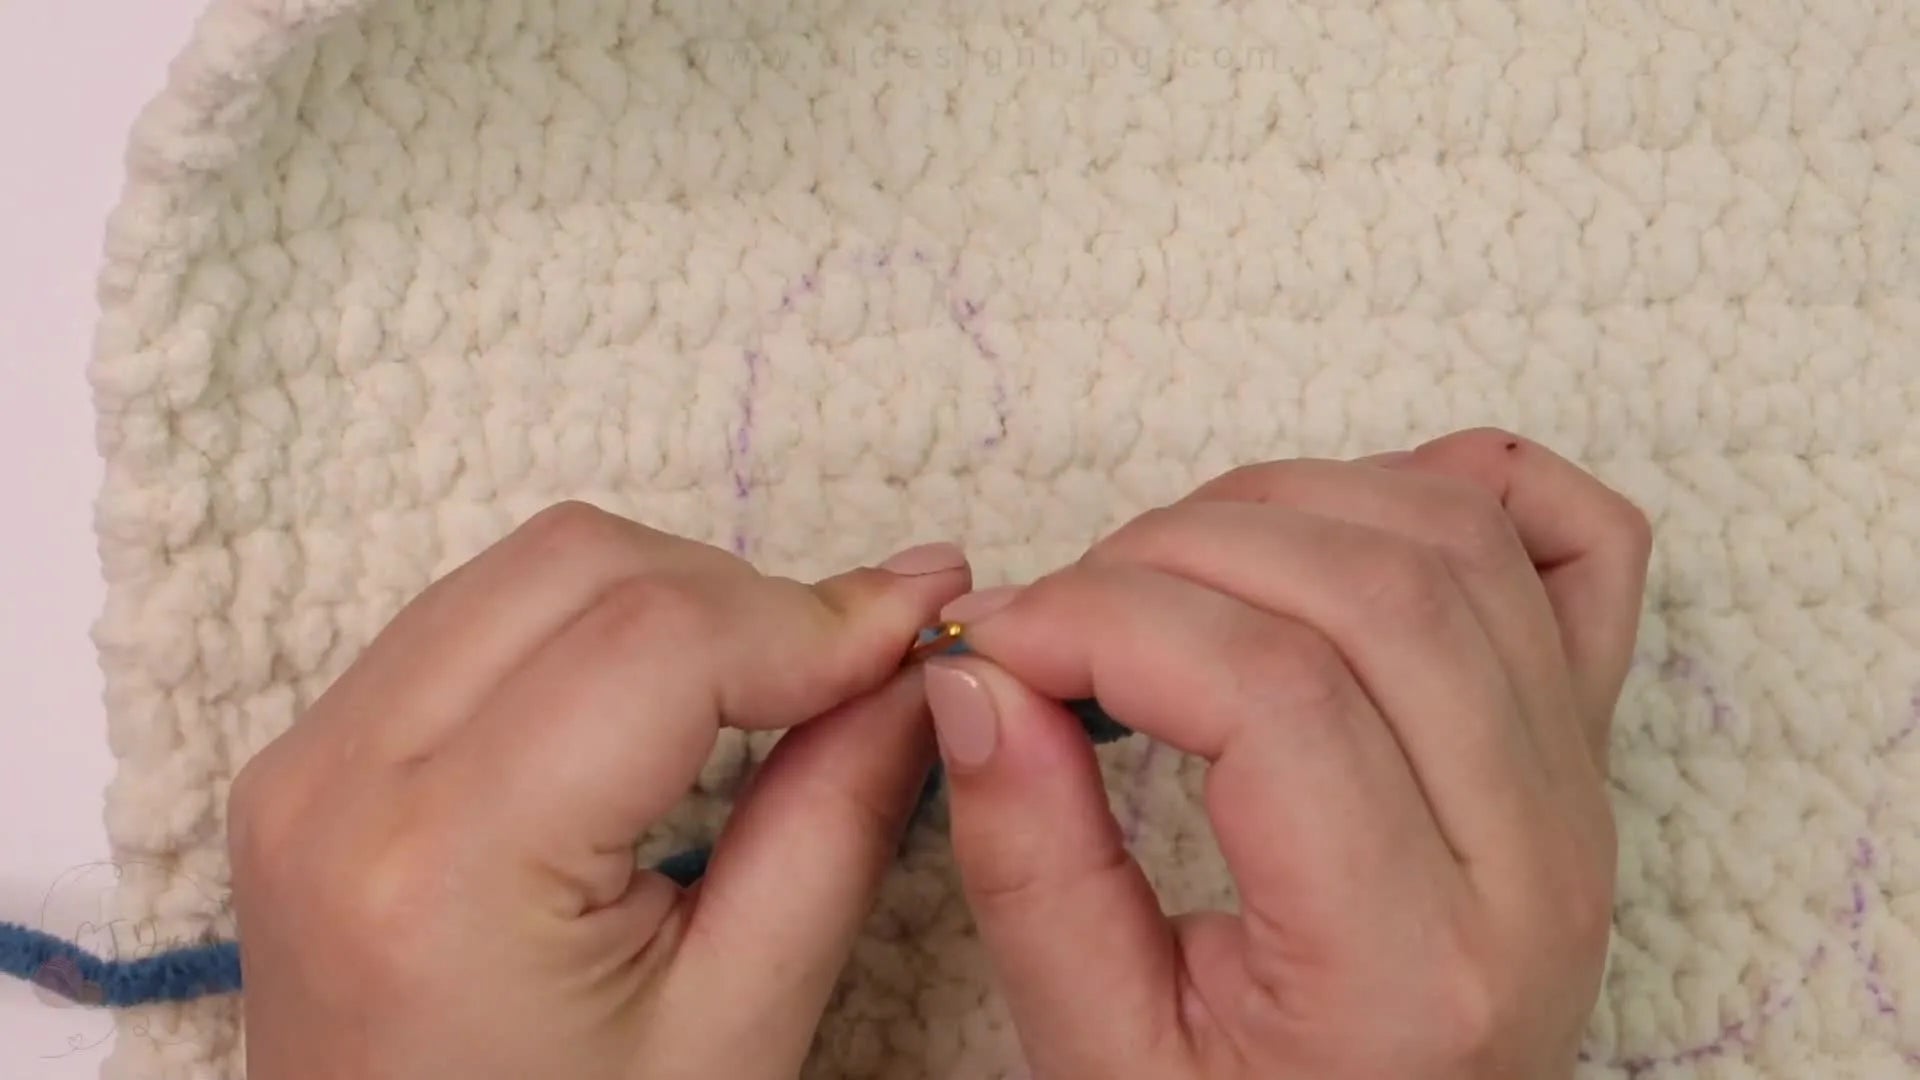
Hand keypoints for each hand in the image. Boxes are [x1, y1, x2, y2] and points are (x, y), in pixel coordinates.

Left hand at [226, 503, 971, 1078]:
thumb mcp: (740, 1018)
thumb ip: (838, 818)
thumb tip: (924, 662)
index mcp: (447, 867)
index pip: (659, 639)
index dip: (814, 614)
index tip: (923, 623)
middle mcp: (340, 783)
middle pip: (581, 563)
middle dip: (745, 595)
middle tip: (854, 666)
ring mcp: (303, 761)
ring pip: (524, 565)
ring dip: (671, 597)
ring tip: (768, 683)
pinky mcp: (305, 758)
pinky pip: (469, 614)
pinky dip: (591, 623)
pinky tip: (661, 698)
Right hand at [926, 429, 1651, 1078]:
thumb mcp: (1106, 1055)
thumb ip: (1032, 871)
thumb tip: (974, 681)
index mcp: (1410, 965)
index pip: (1272, 693)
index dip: (1107, 620)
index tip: (997, 639)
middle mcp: (1533, 860)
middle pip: (1376, 588)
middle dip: (1177, 549)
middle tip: (1065, 610)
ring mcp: (1579, 788)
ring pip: (1460, 542)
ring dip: (1286, 503)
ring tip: (1165, 571)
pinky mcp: (1584, 744)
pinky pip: (1582, 548)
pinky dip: (1467, 485)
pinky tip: (1351, 514)